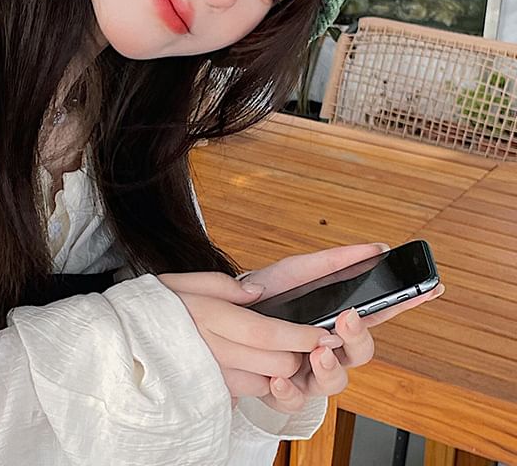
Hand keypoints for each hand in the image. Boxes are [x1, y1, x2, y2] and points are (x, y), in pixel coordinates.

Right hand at [157, 272, 342, 402]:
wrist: (121, 343)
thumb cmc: (153, 309)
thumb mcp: (182, 282)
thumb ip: (221, 283)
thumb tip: (256, 291)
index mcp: (211, 317)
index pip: (268, 332)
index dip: (301, 335)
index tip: (323, 333)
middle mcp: (214, 351)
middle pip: (278, 363)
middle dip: (299, 354)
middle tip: (304, 338)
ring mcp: (213, 377)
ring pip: (269, 381)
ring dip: (279, 369)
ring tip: (267, 348)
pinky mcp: (212, 394)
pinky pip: (250, 392)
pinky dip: (258, 379)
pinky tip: (245, 361)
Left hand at [240, 244, 444, 412]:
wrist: (221, 313)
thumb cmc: (265, 294)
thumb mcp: (296, 271)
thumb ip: (333, 261)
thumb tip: (375, 248)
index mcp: (338, 321)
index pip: (380, 315)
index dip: (406, 304)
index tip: (427, 289)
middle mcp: (329, 351)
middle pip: (362, 354)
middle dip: (360, 338)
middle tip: (347, 319)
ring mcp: (307, 373)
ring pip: (334, 383)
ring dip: (329, 368)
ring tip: (317, 351)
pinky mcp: (280, 391)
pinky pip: (292, 400)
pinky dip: (287, 391)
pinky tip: (278, 376)